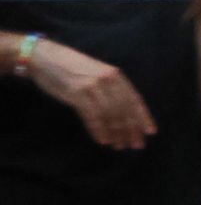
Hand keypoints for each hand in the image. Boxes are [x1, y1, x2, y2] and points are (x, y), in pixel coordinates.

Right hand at [26, 38, 155, 148]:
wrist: (46, 58)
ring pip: (110, 115)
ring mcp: (92, 86)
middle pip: (124, 110)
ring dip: (115, 133)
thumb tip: (126, 114)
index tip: (150, 133)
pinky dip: (98, 130)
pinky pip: (92, 116)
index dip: (143, 117)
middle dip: (131, 130)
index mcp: (116, 75)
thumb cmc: (73, 68)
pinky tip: (102, 140)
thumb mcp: (99, 74)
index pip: (135, 99)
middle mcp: (107, 80)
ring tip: (118, 145)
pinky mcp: (76, 93)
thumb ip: (112, 89)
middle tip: (135, 145)